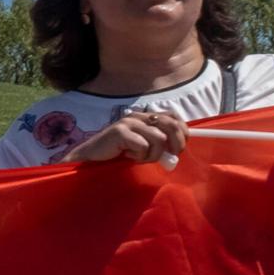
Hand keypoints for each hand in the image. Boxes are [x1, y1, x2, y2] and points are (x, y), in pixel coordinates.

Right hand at [66, 113, 186, 166]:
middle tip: (167, 158)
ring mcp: (129, 122)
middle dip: (175, 145)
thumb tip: (177, 150)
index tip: (178, 149)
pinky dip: (139, 156)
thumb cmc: (119, 153)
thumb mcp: (144, 146)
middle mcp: (139, 116)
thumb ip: (160, 144)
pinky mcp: (120, 131)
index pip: (173, 117)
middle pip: (171, 125)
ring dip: (152, 155)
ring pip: (159, 139)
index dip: (182, 133)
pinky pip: (143, 146)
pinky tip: (127, 156)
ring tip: (139, 158)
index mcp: (146, 116)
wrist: (91, 158)